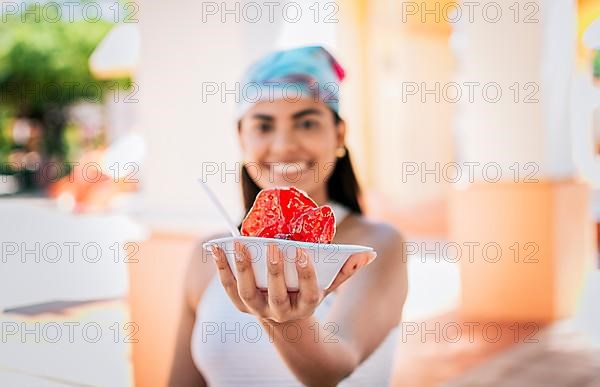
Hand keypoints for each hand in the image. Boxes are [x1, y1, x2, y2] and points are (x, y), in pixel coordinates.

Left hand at [209, 241, 376, 323]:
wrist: (285, 321)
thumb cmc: (308, 292)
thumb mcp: (330, 285)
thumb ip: (347, 269)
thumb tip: (369, 255)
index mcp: (307, 305)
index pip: (310, 292)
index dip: (307, 273)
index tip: (302, 251)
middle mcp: (282, 311)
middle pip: (277, 294)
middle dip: (275, 271)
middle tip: (273, 246)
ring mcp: (259, 309)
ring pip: (247, 292)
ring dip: (242, 268)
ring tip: (238, 243)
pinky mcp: (241, 305)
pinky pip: (228, 288)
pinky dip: (221, 269)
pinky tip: (217, 248)